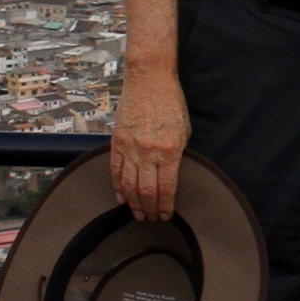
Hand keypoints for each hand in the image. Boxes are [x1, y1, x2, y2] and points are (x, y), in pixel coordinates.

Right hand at [110, 65, 189, 219]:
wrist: (149, 81)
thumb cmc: (171, 103)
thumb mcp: (184, 130)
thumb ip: (177, 154)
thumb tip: (171, 174)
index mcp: (170, 150)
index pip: (167, 188)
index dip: (166, 205)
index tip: (166, 215)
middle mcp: (148, 152)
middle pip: (146, 190)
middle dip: (150, 208)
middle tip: (151, 219)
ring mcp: (130, 148)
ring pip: (129, 184)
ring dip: (133, 203)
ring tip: (137, 214)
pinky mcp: (117, 141)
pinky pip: (115, 170)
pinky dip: (117, 186)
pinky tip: (121, 198)